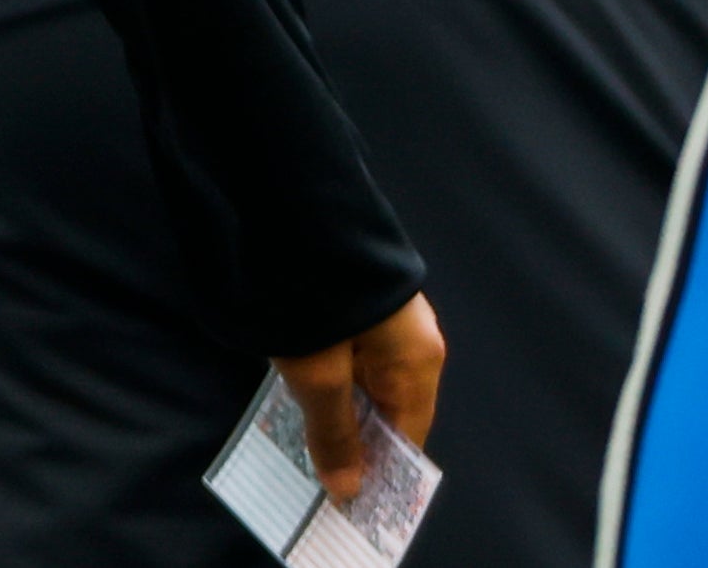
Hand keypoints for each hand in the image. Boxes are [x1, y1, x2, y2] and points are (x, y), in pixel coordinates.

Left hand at [274, 292, 444, 503]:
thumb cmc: (313, 292)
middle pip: (386, 409)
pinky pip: (346, 354)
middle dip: (352, 440)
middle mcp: (410, 339)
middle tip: (314, 476)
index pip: (409, 437)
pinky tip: (294, 392)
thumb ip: (333, 431)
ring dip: (333, 408)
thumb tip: (348, 489)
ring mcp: (382, 317)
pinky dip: (324, 377)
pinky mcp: (353, 298)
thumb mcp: (317, 373)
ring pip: (362, 381)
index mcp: (418, 361)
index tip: (350, 502)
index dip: (381, 471)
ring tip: (298, 441)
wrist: (288, 205)